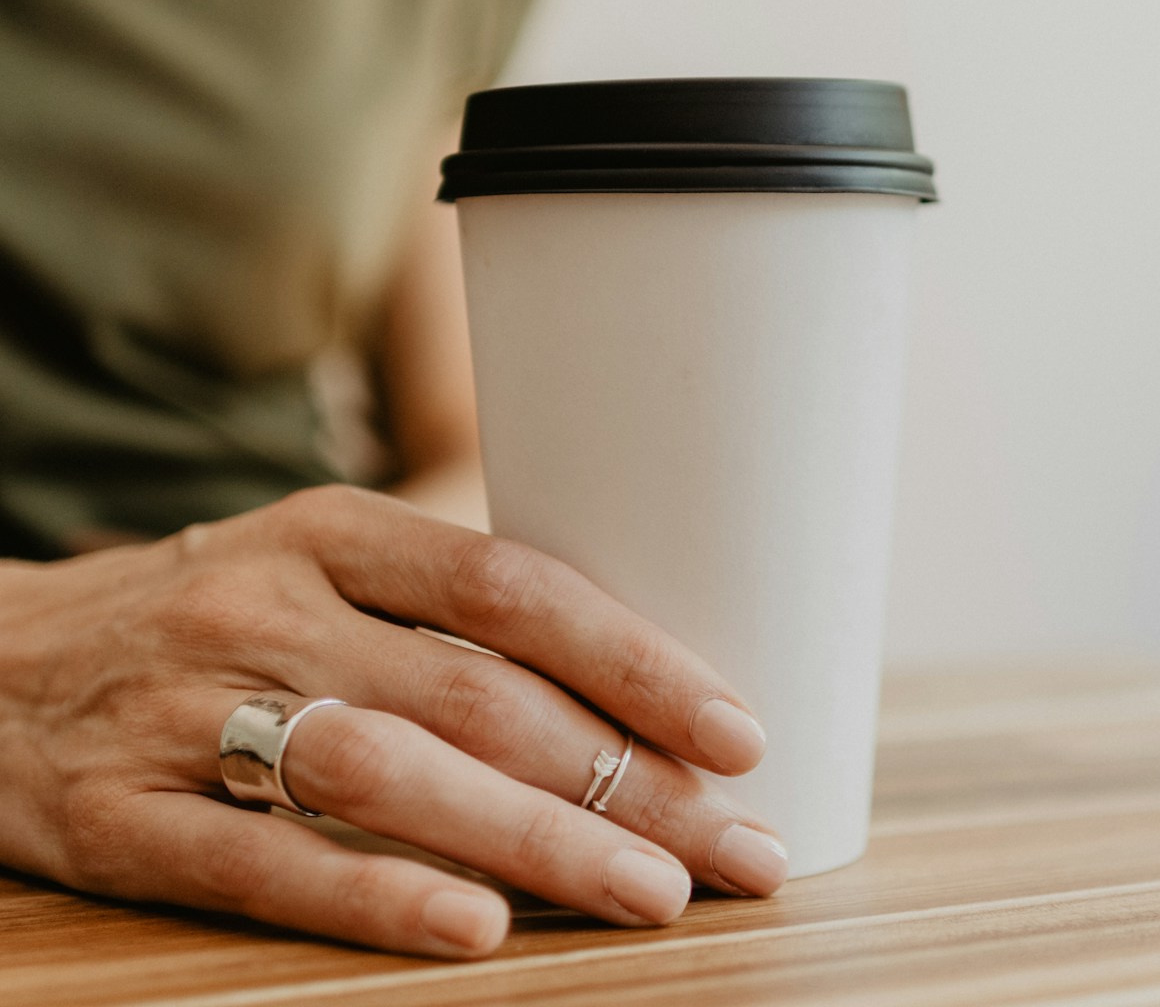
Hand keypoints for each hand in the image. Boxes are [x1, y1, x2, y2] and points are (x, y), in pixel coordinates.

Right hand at [0, 485, 788, 957]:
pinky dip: (376, 895)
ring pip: (388, 772)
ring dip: (537, 840)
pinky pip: (262, 861)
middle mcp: (267, 607)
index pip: (512, 585)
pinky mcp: (119, 817)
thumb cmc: (201, 617)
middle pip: (476, 693)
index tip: (738, 729)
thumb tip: (632, 683)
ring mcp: (186, 710)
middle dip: (626, 776)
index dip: (635, 658)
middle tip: (736, 841)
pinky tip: (477, 929)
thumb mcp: (310, 566)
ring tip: (654, 892)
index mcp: (331, 532)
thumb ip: (443, 611)